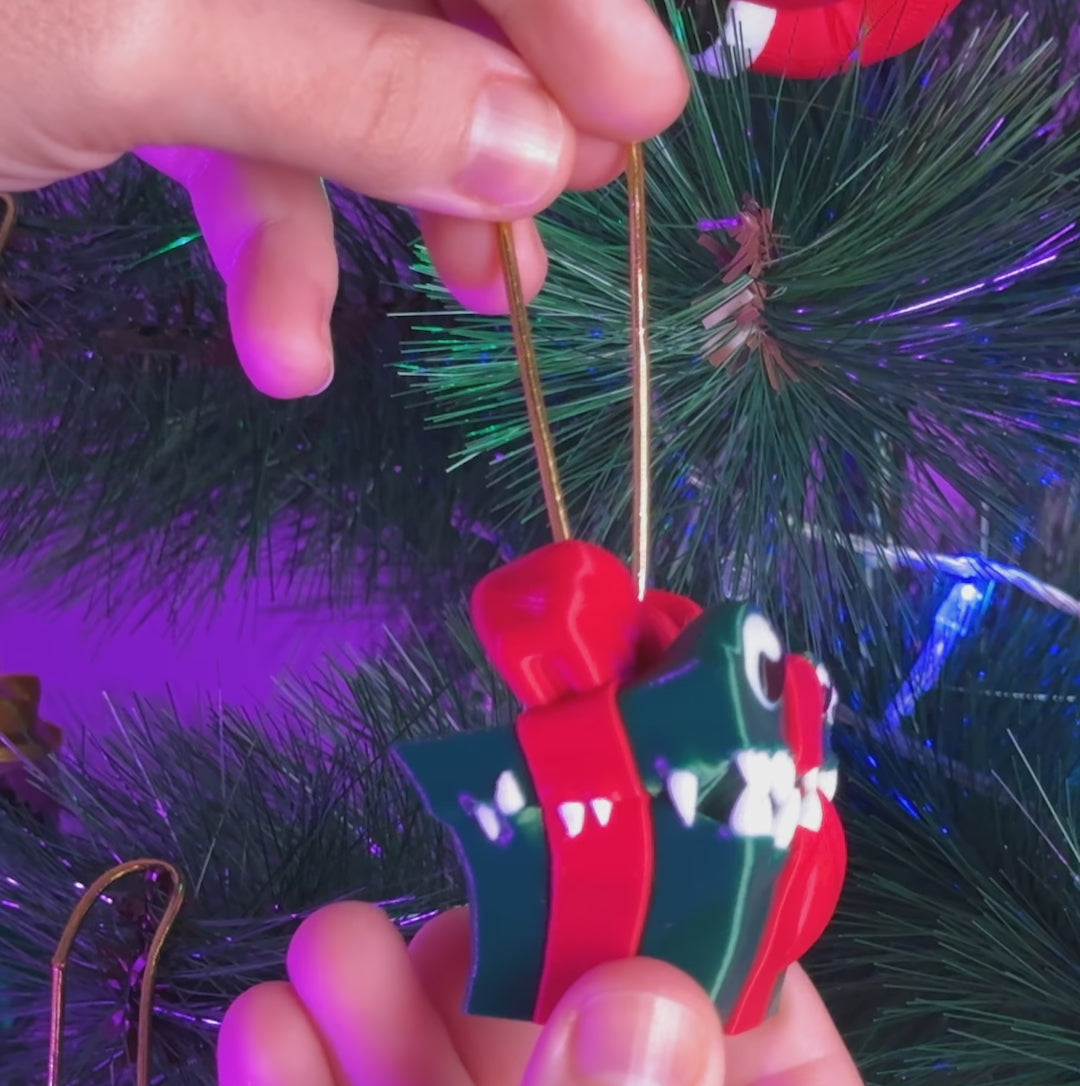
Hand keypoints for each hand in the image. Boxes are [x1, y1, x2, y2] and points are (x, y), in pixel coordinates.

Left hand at [0, 0, 686, 397]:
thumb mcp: (136, 32)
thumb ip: (350, 78)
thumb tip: (531, 142)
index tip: (635, 105)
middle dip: (491, 95)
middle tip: (557, 208)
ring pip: (336, 61)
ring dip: (407, 192)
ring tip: (480, 296)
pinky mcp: (125, 51)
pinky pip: (235, 133)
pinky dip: (276, 246)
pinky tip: (290, 348)